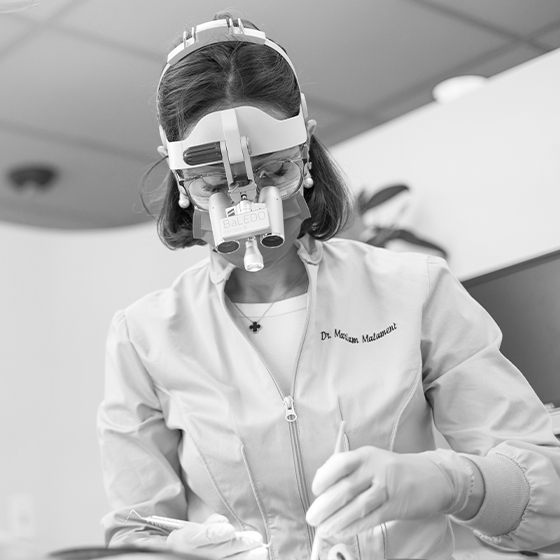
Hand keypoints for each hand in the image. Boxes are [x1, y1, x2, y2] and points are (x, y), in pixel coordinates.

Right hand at [166, 514, 267, 559]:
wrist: (179, 556)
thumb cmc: (190, 540)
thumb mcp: (192, 528)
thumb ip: (208, 524)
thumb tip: (224, 522)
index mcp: (183, 540)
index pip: (196, 536)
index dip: (213, 534)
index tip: (230, 530)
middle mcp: (192, 554)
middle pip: (217, 552)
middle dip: (238, 545)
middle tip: (256, 539)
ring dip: (245, 557)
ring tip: (261, 551)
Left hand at [306, 446, 454, 537]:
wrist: (431, 477)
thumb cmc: (392, 470)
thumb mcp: (371, 461)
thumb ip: (350, 471)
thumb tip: (323, 487)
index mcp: (365, 455)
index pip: (340, 463)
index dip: (325, 477)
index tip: (315, 490)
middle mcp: (376, 469)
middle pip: (346, 488)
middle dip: (325, 505)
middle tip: (311, 517)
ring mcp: (387, 488)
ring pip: (358, 506)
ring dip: (337, 520)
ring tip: (323, 530)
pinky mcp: (397, 506)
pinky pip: (372, 518)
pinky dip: (355, 527)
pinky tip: (342, 532)